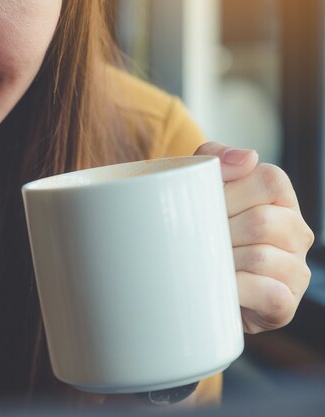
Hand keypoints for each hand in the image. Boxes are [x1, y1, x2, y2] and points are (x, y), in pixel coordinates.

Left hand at [194, 142, 313, 333]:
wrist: (187, 286)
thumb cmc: (196, 231)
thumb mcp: (197, 188)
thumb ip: (214, 158)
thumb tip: (247, 157)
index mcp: (280, 200)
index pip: (270, 180)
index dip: (230, 193)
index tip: (201, 206)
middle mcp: (296, 232)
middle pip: (262, 221)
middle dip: (219, 232)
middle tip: (193, 241)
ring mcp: (295, 269)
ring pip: (261, 257)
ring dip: (222, 262)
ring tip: (203, 265)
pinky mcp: (285, 304)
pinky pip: (268, 293)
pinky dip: (236, 290)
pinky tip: (220, 288)